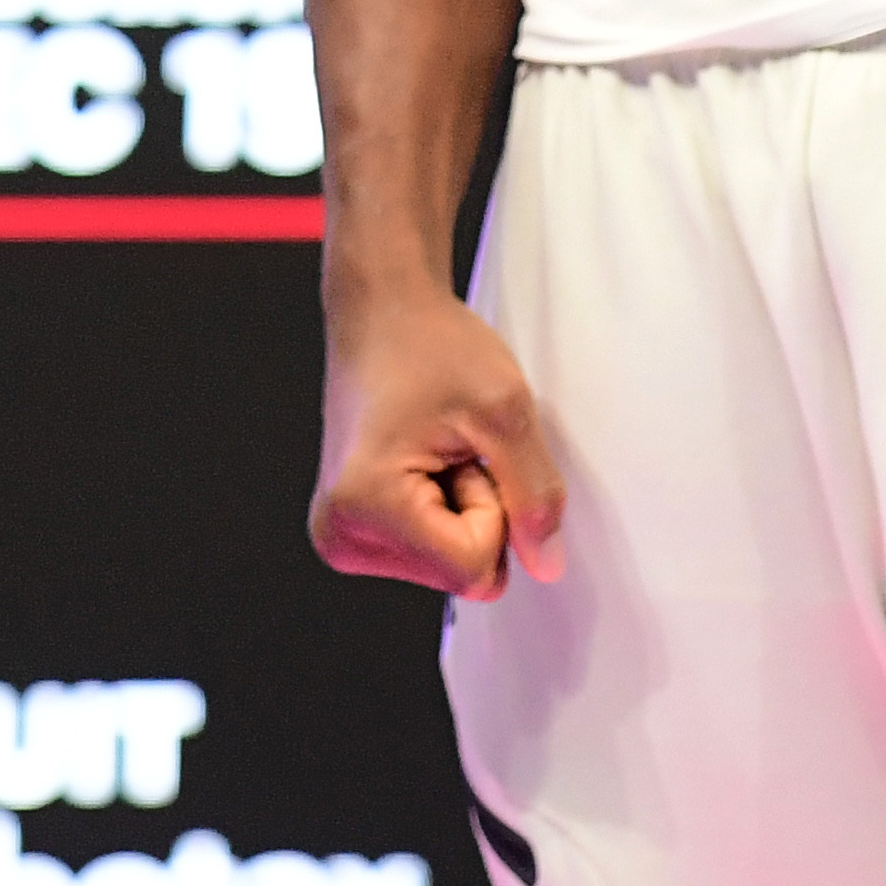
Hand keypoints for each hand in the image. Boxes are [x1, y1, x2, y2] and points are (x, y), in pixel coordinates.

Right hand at [308, 285, 564, 601]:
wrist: (382, 310)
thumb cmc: (429, 343)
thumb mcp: (505, 410)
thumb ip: (535, 495)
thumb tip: (546, 565)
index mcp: (364, 505)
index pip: (472, 568)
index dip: (494, 508)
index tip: (467, 450)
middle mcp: (339, 532)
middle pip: (457, 575)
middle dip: (475, 512)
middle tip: (451, 447)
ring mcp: (339, 534)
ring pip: (446, 568)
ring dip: (460, 511)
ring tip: (436, 448)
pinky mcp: (349, 529)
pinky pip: (427, 553)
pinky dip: (441, 512)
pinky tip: (422, 460)